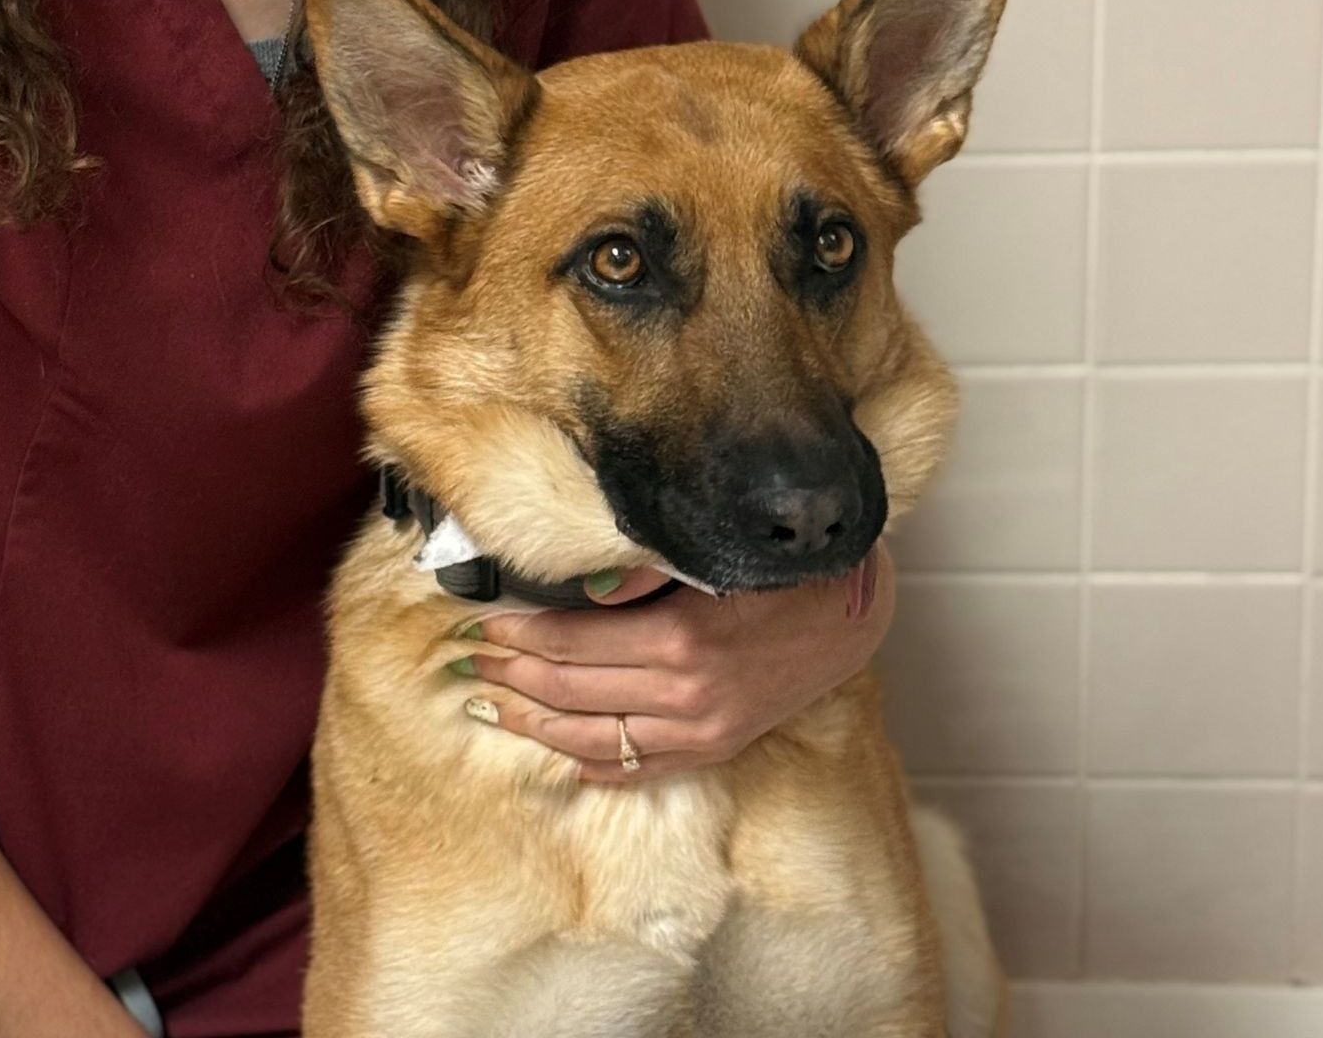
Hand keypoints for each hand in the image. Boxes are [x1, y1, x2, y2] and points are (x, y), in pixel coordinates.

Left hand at [447, 541, 893, 783]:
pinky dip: (594, 765)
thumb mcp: (710, 555)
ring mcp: (701, 730)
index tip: (482, 624)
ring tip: (495, 707)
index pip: (569, 644)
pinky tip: (561, 756)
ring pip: (595, 742)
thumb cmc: (778, 571)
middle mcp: (686, 694)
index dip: (518, 635)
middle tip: (472, 661)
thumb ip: (641, 569)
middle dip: (513, 676)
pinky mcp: (716, 748)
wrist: (851, 612)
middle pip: (572, 692)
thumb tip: (580, 588)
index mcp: (679, 638)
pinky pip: (641, 768)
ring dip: (537, 726)